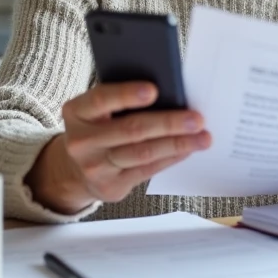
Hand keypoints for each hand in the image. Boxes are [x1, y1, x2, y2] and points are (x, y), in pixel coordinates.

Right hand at [27, 83, 211, 213]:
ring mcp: (95, 167)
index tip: (154, 90)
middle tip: (196, 119)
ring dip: (177, 144)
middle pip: (130, 130)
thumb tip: (169, 93)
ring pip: (143, 153)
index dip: (127, 94)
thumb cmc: (97, 127)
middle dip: (168, 123)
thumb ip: (121, 100)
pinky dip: (170, 158)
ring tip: (202, 138)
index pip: (101, 99)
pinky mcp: (110, 186)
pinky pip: (147, 170)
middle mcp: (81, 141)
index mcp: (76, 112)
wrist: (75, 168)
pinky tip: (187, 150)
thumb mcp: (96, 110)